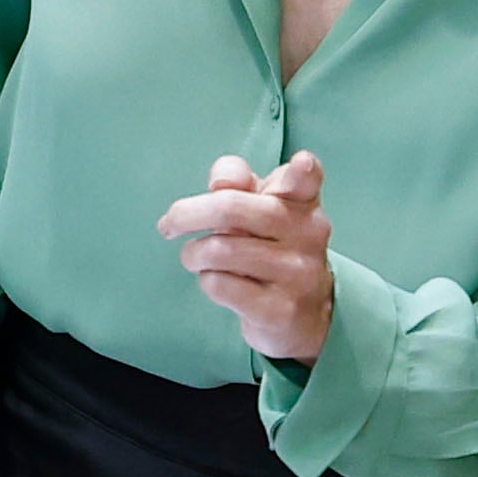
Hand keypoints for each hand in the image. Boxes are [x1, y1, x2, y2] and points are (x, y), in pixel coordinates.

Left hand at [159, 152, 335, 364]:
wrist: (301, 314)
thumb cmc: (270, 246)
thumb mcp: (259, 207)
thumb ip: (238, 181)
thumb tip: (220, 183)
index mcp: (302, 201)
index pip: (308, 178)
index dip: (303, 169)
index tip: (301, 162)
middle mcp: (307, 233)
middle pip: (231, 208)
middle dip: (187, 214)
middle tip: (169, 224)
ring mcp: (297, 273)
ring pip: (219, 250)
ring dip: (193, 254)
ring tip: (195, 257)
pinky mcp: (280, 309)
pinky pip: (220, 285)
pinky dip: (206, 281)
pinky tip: (217, 281)